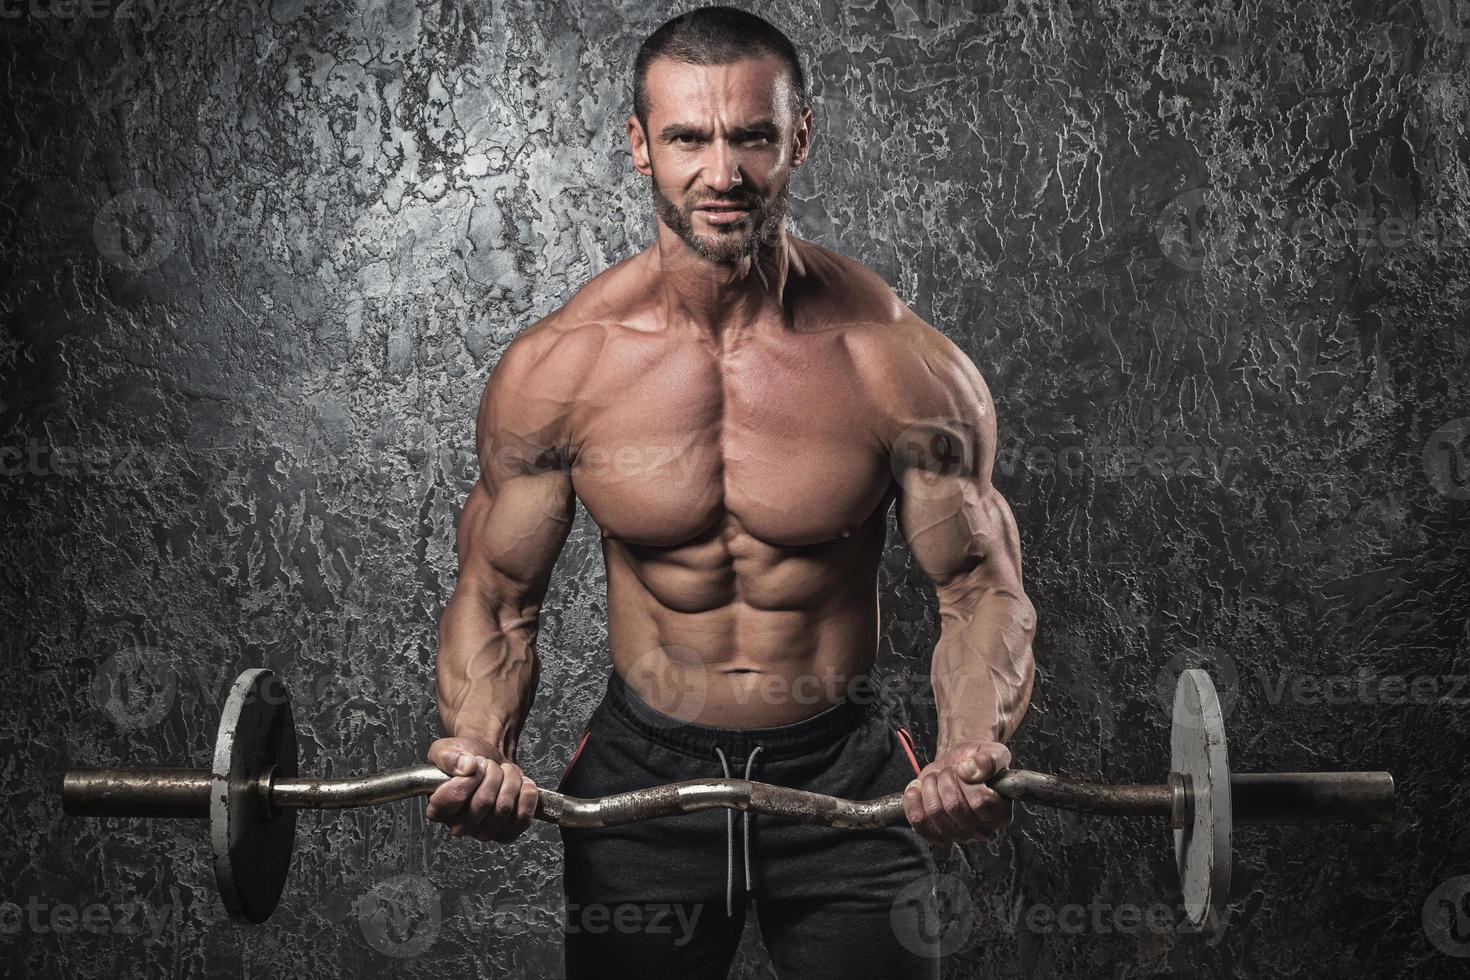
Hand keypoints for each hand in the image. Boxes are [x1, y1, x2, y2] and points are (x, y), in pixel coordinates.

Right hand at [424, 735, 538, 842]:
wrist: (488, 763)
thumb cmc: (465, 761)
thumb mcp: (445, 750)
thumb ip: (448, 757)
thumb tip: (466, 766)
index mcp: (438, 810)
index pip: (455, 796)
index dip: (470, 776)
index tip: (474, 764)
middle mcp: (459, 826)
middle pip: (484, 802)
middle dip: (492, 774)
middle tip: (490, 766)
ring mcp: (484, 833)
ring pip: (504, 807)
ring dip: (510, 781)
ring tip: (503, 773)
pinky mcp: (507, 833)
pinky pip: (523, 817)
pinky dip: (526, 795)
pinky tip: (520, 785)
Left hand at [902, 739, 1012, 843]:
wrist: (958, 766)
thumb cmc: (977, 763)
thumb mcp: (993, 752)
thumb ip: (989, 760)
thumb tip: (971, 771)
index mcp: (1000, 813)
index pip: (980, 802)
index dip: (967, 781)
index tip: (965, 769)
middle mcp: (981, 830)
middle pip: (954, 807)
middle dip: (946, 779)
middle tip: (949, 771)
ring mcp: (957, 835)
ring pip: (934, 813)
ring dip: (930, 786)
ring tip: (937, 778)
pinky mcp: (934, 833)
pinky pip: (918, 820)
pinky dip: (913, 799)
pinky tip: (919, 788)